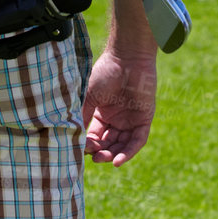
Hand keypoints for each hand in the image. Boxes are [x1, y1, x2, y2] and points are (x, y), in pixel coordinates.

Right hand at [82, 47, 155, 165]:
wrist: (127, 58)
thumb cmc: (106, 73)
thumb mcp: (89, 98)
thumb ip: (83, 117)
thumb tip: (73, 138)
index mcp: (102, 114)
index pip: (95, 136)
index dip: (89, 144)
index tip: (82, 147)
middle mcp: (117, 119)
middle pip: (109, 143)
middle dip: (101, 152)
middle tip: (94, 157)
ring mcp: (131, 119)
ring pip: (122, 145)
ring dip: (113, 155)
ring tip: (104, 159)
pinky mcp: (144, 118)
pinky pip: (138, 140)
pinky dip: (128, 152)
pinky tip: (117, 161)